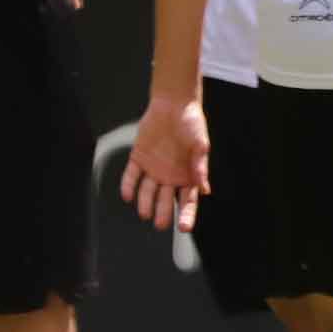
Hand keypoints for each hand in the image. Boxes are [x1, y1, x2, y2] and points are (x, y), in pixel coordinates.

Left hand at [123, 98, 208, 230]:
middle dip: (163, 213)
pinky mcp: (138, 158)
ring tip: (144, 213)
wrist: (173, 103)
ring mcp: (153, 168)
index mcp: (188, 176)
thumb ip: (200, 166)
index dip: (186, 215)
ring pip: (147, 191)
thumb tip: (205, 189)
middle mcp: (170, 176)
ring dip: (145, 203)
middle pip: (165, 200)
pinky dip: (128, 185)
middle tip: (160, 224)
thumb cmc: (192, 122)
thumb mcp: (200, 144)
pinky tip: (127, 195)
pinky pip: (131, 175)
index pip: (187, 201)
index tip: (184, 228)